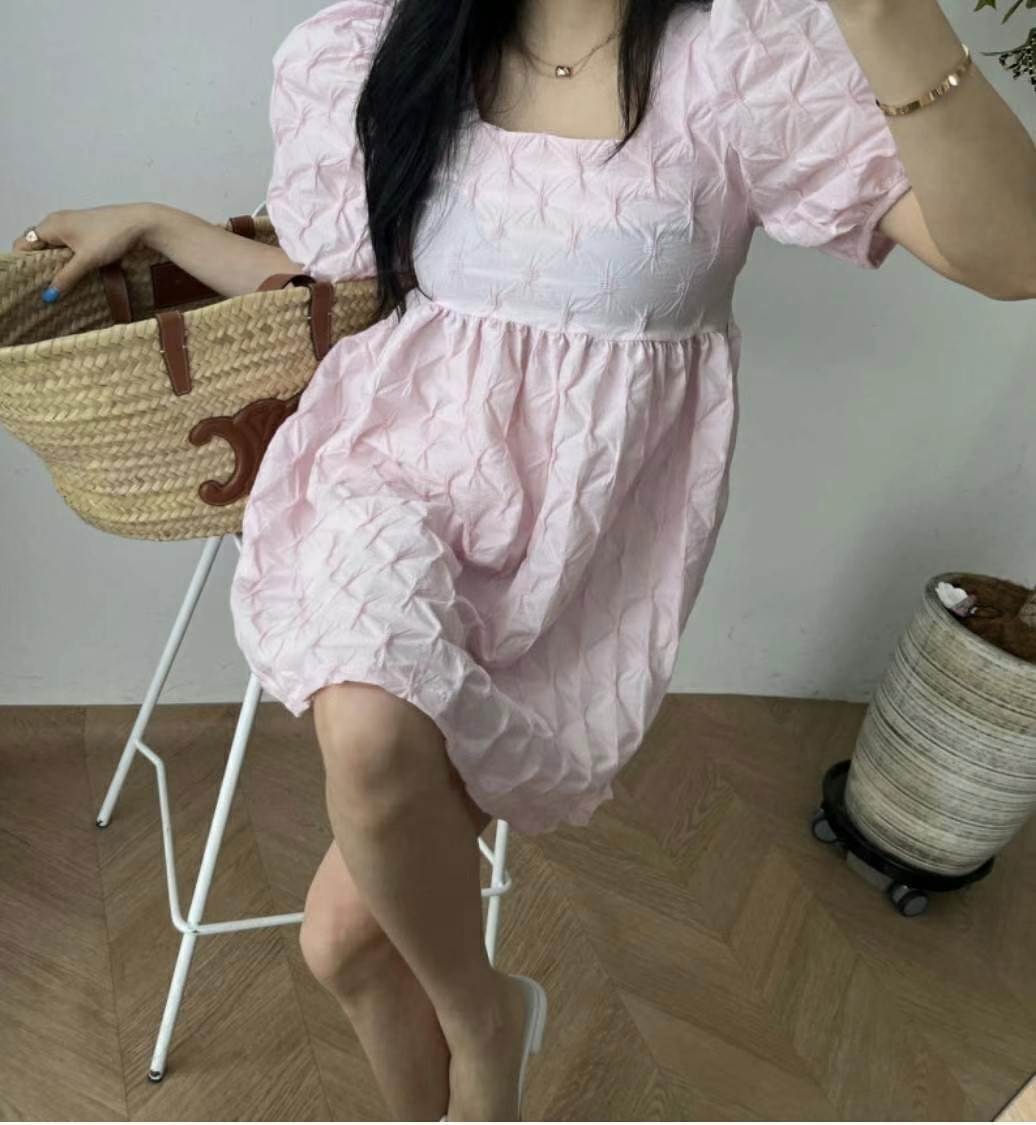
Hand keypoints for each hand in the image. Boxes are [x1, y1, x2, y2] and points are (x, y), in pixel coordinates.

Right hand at [11, 203, 155, 301]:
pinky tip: (75, 274)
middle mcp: (58, 222)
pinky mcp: (87, 231)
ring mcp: (73, 226)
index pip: (23, 244)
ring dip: (56, 264)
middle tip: (42, 288)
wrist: (141, 223)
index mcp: (51, 225)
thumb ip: (67, 277)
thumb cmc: (112, 236)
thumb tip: (49, 296)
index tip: (28, 283)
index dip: (23, 262)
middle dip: (39, 266)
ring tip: (58, 285)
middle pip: (38, 246)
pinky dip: (69, 260)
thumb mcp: (87, 260)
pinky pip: (69, 247)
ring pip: (55, 248)